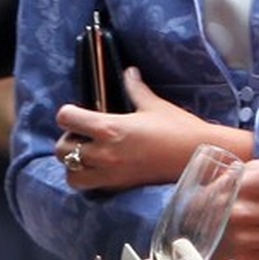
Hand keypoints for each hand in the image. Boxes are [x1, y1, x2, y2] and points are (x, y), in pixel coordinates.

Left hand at [55, 68, 251, 189]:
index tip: (76, 111)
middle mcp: (104, 153)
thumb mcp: (153, 104)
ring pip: (72, 176)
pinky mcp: (121, 188)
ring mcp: (111, 174)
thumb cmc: (177, 128)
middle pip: (62, 150)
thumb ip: (135, 87)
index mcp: (110, 128)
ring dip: (73, 164)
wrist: (196, 158)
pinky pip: (91, 187)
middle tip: (81, 133)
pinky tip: (101, 167)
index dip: (67, 113)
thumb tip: (129, 71)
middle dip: (66, 139)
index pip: (67, 118)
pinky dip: (88, 178)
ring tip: (87, 153)